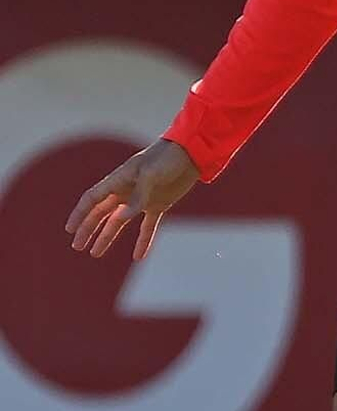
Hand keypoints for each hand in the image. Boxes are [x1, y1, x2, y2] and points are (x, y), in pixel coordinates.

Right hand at [66, 139, 200, 262]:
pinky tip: (138, 257)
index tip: (70, 230)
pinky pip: (148, 227)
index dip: (80, 214)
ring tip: (95, 253)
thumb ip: (137, 197)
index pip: (92, 199)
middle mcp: (126, 191)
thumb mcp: (150, 175)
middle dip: (88, 230)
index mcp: (118, 180)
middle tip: (77, 247)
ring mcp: (141, 199)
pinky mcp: (158, 205)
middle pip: (101, 214)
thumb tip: (121, 219)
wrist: (191, 154)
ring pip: (119, 222)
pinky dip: (143, 241)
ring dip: (106, 237)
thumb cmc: (167, 158)